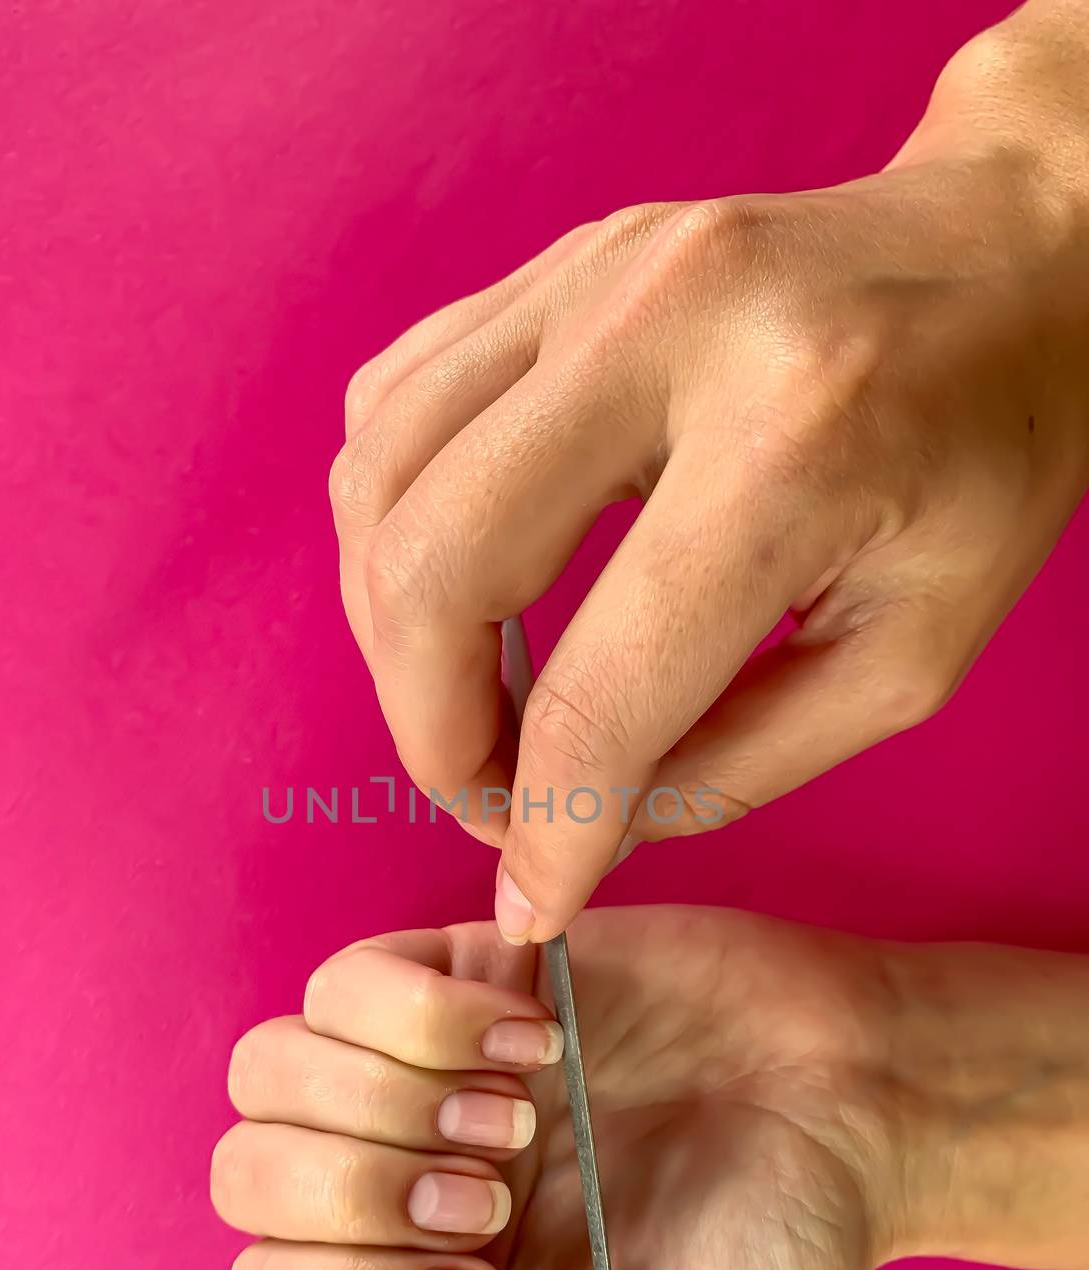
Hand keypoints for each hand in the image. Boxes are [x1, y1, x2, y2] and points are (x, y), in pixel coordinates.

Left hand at [210, 907, 1088, 1269]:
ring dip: (383, 1101)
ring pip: (270, 1069)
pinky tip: (534, 1041)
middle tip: (495, 1199)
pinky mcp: (464, 964)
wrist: (857, 1109)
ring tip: (517, 1116)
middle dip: (360, 1199)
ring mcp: (422, 1062)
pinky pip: (345, 976)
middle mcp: (400, 1170)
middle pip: (247, 1177)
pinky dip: (421, 1015)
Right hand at [330, 14, 1088, 940]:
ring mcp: (590, 275)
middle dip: (430, 729)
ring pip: (379, 481)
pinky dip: (392, 519)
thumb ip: (738, 763)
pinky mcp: (552, 263)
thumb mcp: (912, 653)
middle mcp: (662, 331)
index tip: (534, 894)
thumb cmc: (993, 453)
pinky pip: (391, 402)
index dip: (547, 828)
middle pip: (434, 568)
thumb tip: (578, 838)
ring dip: (392, 629)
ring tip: (466, 698)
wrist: (1016, 249)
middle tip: (489, 791)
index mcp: (792, 445)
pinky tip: (457, 575)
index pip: (600, 693)